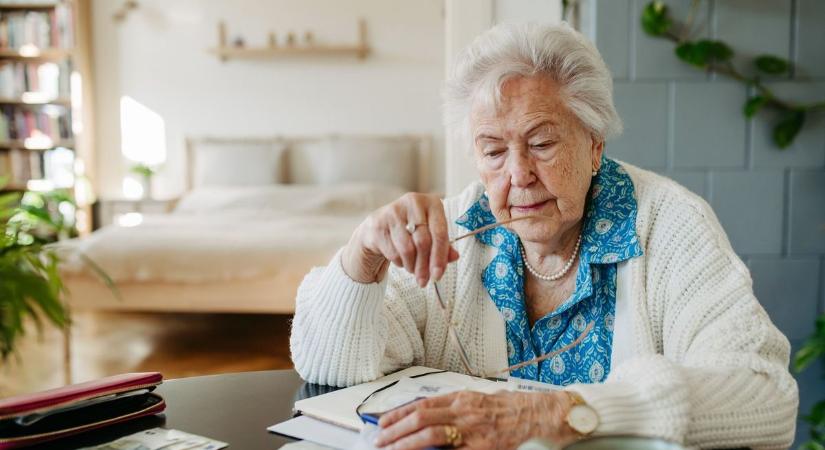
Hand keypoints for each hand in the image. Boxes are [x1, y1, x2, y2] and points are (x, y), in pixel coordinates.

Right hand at [342, 193, 458, 285]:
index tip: (438, 275)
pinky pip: (393, 252)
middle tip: (424, 281)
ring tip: (412, 268)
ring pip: (408, 249)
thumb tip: (454, 257)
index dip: (440, 257)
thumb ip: (444, 246)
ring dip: (412, 266)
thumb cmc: (411, 231)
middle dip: (425, 266)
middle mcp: (413, 202)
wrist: (379, 227)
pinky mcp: (378, 224)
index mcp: (431, 202)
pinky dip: (399, 262)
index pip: (439, 232)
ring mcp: (393, 212)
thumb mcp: (430, 234)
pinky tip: (400, 259)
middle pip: (423, 242)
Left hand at [374, 390, 577, 449]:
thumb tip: (425, 418)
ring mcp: (473, 431)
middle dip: (396, 431)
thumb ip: (454, 409)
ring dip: (406, 444)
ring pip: (431, 436)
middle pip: (421, 419)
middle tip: (379, 441)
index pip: (421, 404)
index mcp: (462, 398)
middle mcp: (464, 411)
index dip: (398, 414)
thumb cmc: (511, 409)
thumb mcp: (479, 400)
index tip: (382, 423)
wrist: (541, 415)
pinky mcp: (484, 448)